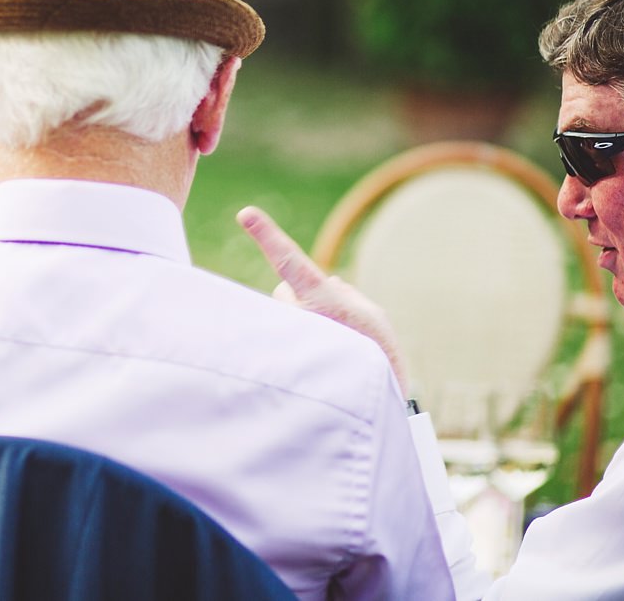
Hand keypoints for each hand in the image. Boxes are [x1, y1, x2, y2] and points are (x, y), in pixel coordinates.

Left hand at [236, 205, 410, 393]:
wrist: (371, 410)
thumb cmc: (377, 360)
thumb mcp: (373, 318)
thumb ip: (347, 295)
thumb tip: (330, 283)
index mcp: (320, 299)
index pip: (288, 260)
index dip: (267, 234)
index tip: (245, 213)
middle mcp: (297, 314)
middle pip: (286, 291)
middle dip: (300, 302)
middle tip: (329, 331)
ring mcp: (287, 335)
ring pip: (287, 316)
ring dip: (300, 326)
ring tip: (326, 353)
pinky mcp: (280, 357)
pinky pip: (288, 339)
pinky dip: (298, 347)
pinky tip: (315, 366)